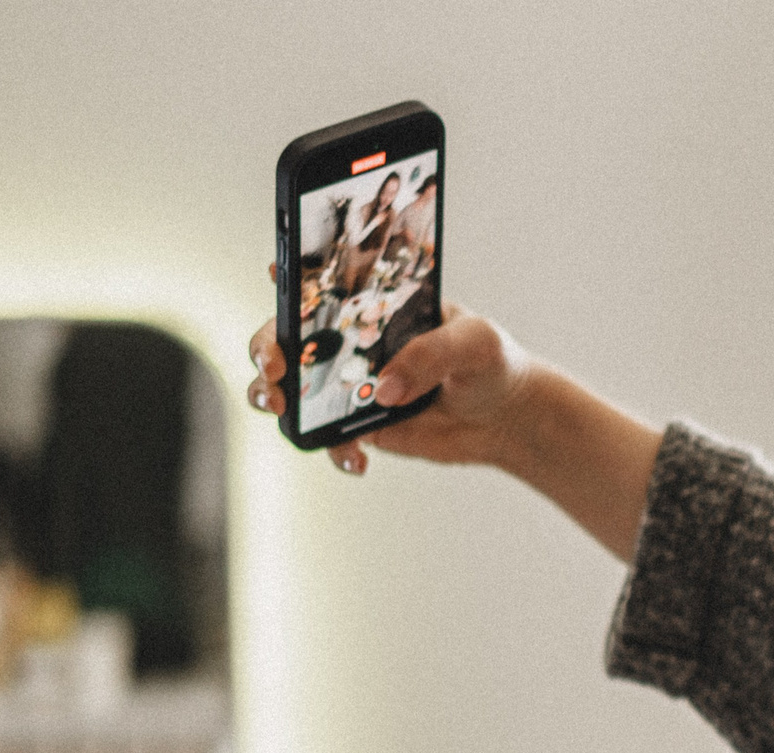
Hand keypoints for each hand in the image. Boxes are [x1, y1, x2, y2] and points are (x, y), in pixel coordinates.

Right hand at [243, 265, 659, 558]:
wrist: (507, 417)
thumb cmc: (492, 362)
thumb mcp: (475, 344)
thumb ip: (431, 355)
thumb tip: (384, 390)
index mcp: (374, 306)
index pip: (323, 285)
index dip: (290, 276)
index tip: (275, 272)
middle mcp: (351, 342)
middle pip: (286, 338)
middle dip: (266, 349)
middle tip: (274, 369)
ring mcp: (349, 386)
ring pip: (291, 389)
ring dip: (272, 397)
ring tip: (283, 410)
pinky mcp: (361, 425)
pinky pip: (330, 437)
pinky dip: (333, 448)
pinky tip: (358, 459)